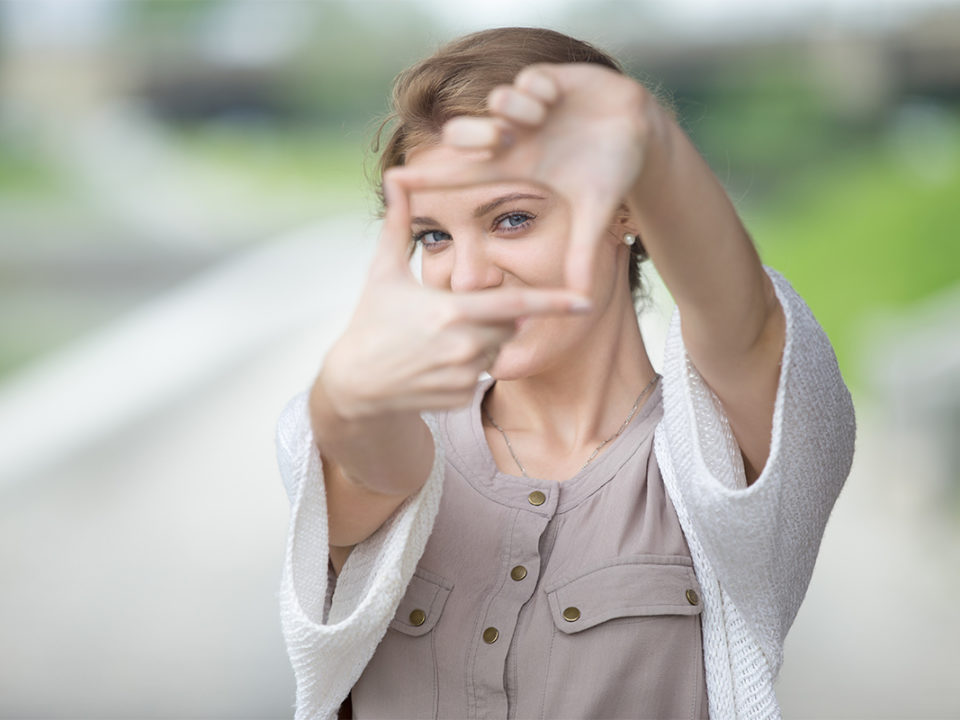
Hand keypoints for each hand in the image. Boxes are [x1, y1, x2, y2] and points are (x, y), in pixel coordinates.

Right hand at [319, 174, 590, 417]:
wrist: (355, 384)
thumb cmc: (371, 321)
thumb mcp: (382, 272)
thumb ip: (396, 224)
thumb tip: (395, 178)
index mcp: (451, 311)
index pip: (516, 304)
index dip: (554, 302)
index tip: (586, 300)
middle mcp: (463, 346)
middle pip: (507, 324)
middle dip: (492, 316)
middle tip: (453, 314)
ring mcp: (463, 376)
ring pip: (495, 350)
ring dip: (479, 341)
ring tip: (438, 340)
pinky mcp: (460, 398)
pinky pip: (480, 375)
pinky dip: (466, 366)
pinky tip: (434, 364)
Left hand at [388, 63, 661, 294]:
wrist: (642, 132)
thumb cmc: (611, 171)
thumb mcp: (594, 214)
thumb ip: (582, 252)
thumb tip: (582, 299)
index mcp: (515, 167)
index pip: (462, 174)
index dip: (430, 176)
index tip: (394, 180)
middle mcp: (514, 136)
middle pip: (465, 133)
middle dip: (476, 134)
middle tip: (503, 139)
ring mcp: (529, 108)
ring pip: (497, 101)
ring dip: (516, 110)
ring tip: (543, 117)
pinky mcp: (549, 80)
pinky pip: (528, 78)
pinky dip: (538, 88)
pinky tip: (557, 98)